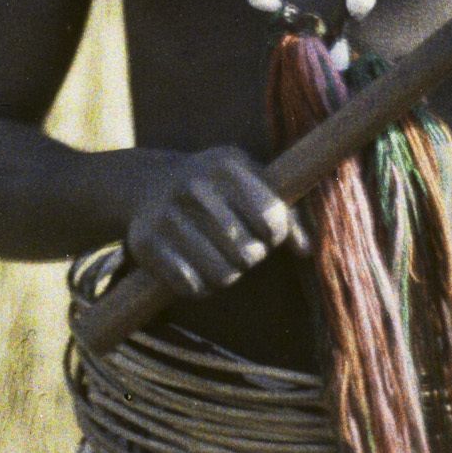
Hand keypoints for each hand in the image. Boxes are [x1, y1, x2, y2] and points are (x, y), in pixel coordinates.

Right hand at [126, 146, 311, 299]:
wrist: (147, 183)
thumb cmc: (215, 187)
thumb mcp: (250, 183)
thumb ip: (285, 213)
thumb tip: (306, 250)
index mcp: (226, 165)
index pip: (271, 219)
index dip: (276, 236)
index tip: (268, 235)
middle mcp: (193, 186)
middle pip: (248, 253)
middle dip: (252, 257)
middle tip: (242, 249)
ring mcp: (166, 215)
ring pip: (222, 275)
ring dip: (228, 275)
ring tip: (221, 259)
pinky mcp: (145, 243)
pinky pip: (191, 287)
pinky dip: (200, 287)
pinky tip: (197, 269)